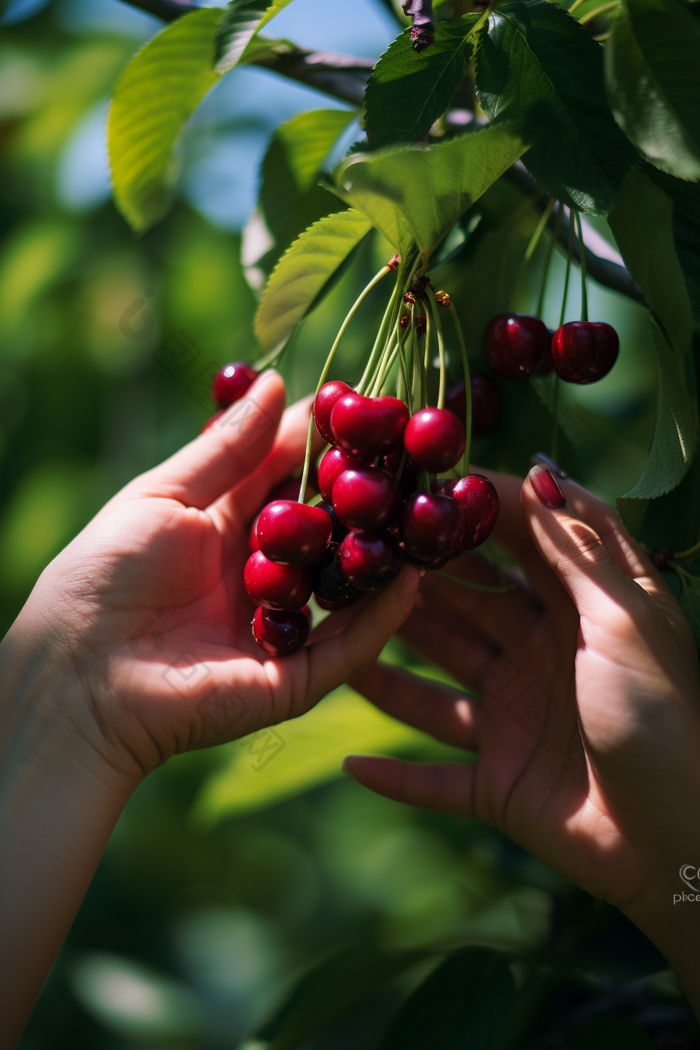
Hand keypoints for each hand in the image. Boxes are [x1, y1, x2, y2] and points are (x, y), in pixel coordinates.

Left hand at [2, 370, 418, 788]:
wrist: (78, 675)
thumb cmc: (105, 574)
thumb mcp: (162, 496)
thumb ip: (225, 449)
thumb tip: (276, 383)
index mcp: (226, 525)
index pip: (287, 476)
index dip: (323, 443)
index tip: (366, 407)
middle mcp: (261, 572)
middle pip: (325, 526)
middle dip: (364, 491)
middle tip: (411, 454)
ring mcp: (282, 624)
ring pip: (346, 582)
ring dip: (382, 549)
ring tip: (426, 509)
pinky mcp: (293, 676)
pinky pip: (349, 645)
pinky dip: (383, 614)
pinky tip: (412, 577)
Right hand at [345, 463, 699, 940]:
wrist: (682, 842)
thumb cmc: (664, 720)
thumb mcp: (625, 621)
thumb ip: (576, 551)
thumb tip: (539, 473)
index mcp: (578, 613)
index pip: (517, 546)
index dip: (471, 515)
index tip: (418, 488)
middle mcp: (538, 658)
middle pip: (462, 610)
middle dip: (412, 581)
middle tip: (352, 553)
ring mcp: (513, 721)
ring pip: (433, 685)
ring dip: (385, 665)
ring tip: (331, 633)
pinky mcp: (496, 785)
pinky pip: (433, 779)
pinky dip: (395, 777)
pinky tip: (350, 764)